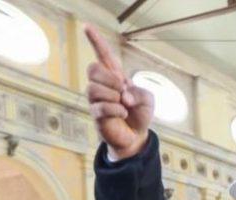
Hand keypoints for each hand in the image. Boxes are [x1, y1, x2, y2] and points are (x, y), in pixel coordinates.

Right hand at [84, 24, 153, 160]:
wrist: (137, 136)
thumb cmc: (140, 114)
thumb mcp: (148, 99)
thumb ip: (139, 92)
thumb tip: (124, 96)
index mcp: (114, 76)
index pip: (103, 55)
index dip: (95, 41)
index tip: (87, 27)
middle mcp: (102, 85)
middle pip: (92, 69)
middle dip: (109, 78)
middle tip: (123, 89)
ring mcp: (96, 100)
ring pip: (92, 88)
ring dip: (112, 95)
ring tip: (123, 104)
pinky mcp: (96, 115)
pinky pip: (100, 107)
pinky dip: (115, 109)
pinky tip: (122, 113)